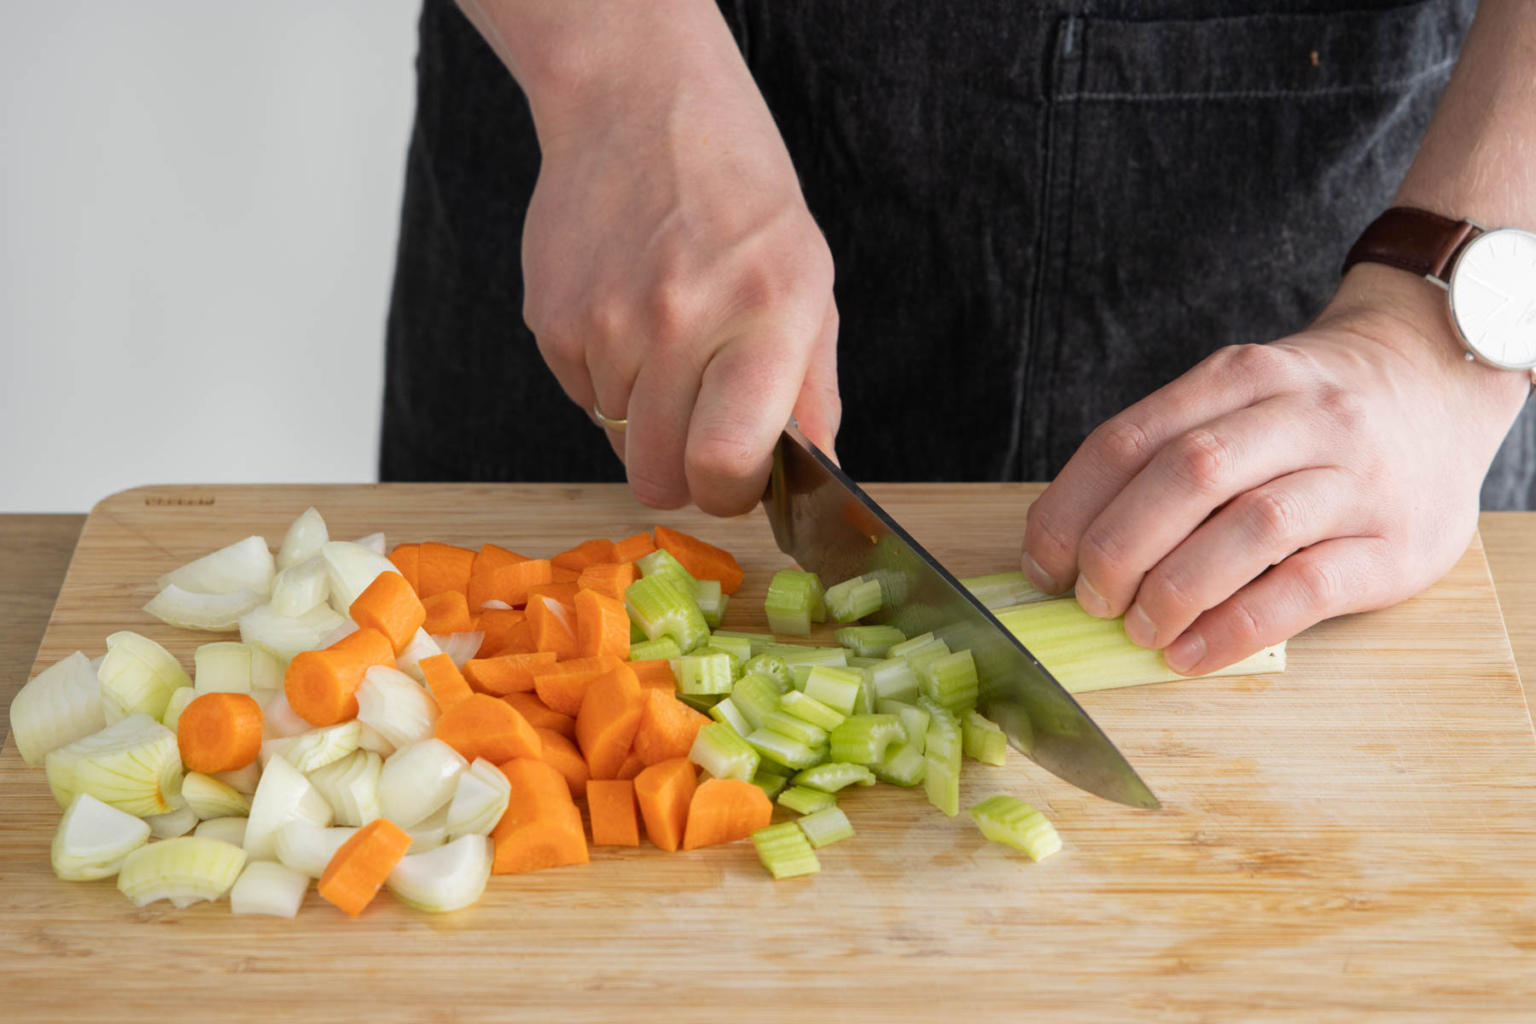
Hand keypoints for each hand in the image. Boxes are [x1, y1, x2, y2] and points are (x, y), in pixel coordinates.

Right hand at [518, 2, 838, 515]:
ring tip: (668, 341)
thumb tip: (816, 477)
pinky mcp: (552, 322)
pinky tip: (628, 318)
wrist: (640, 111)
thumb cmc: (740, 202)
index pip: (725, 462)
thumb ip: (813, 393)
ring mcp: (606, 323)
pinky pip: (582, 400)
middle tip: (702, 425)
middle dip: (683, 471)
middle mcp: (680, 321)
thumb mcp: (807, 285)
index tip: (737, 476)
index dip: (730, 492)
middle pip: (659, 477)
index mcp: (764, 314)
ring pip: (619, 441)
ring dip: (645, 416)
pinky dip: (606, 381)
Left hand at [1020, 264, 1530, 674]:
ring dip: (1176, 588)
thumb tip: (1067, 545)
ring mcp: (1355, 477)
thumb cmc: (1310, 415)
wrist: (1438, 384)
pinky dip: (1238, 625)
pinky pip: (1308, 586)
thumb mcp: (1239, 400)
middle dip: (1119, 546)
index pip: (1132, 438)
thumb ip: (1165, 455)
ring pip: (1251, 526)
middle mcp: (1301, 416)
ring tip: (1140, 630)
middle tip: (1091, 599)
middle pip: (1188, 475)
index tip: (1044, 563)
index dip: (1073, 507)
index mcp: (1240, 378)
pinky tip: (1194, 652)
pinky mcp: (1396, 544)